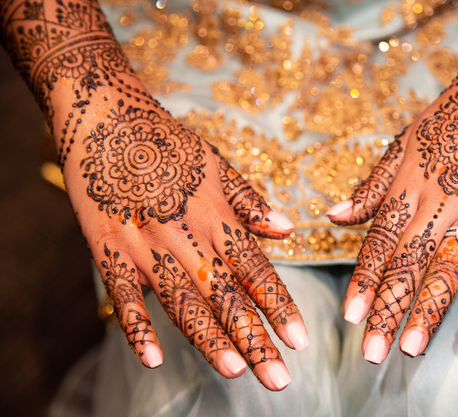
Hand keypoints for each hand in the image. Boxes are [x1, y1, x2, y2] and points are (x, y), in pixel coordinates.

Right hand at [71, 97, 308, 389]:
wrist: (108, 120)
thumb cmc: (169, 144)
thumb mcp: (218, 166)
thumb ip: (251, 203)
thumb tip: (288, 229)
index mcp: (217, 217)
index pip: (256, 271)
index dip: (279, 307)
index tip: (302, 340)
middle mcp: (186, 236)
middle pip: (225, 296)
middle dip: (254, 339)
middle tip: (279, 379)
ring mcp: (145, 245)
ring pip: (182, 302)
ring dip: (209, 339)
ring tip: (236, 371)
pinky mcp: (109, 250)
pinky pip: (123, 296)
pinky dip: (137, 327)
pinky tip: (154, 359)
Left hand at [326, 0, 457, 364]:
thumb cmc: (445, 121)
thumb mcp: (399, 147)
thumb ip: (369, 189)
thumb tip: (331, 216)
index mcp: (407, 188)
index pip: (379, 243)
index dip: (364, 280)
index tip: (349, 317)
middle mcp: (438, 202)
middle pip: (409, 264)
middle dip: (388, 309)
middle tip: (372, 353)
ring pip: (451, 268)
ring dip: (430, 310)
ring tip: (410, 348)